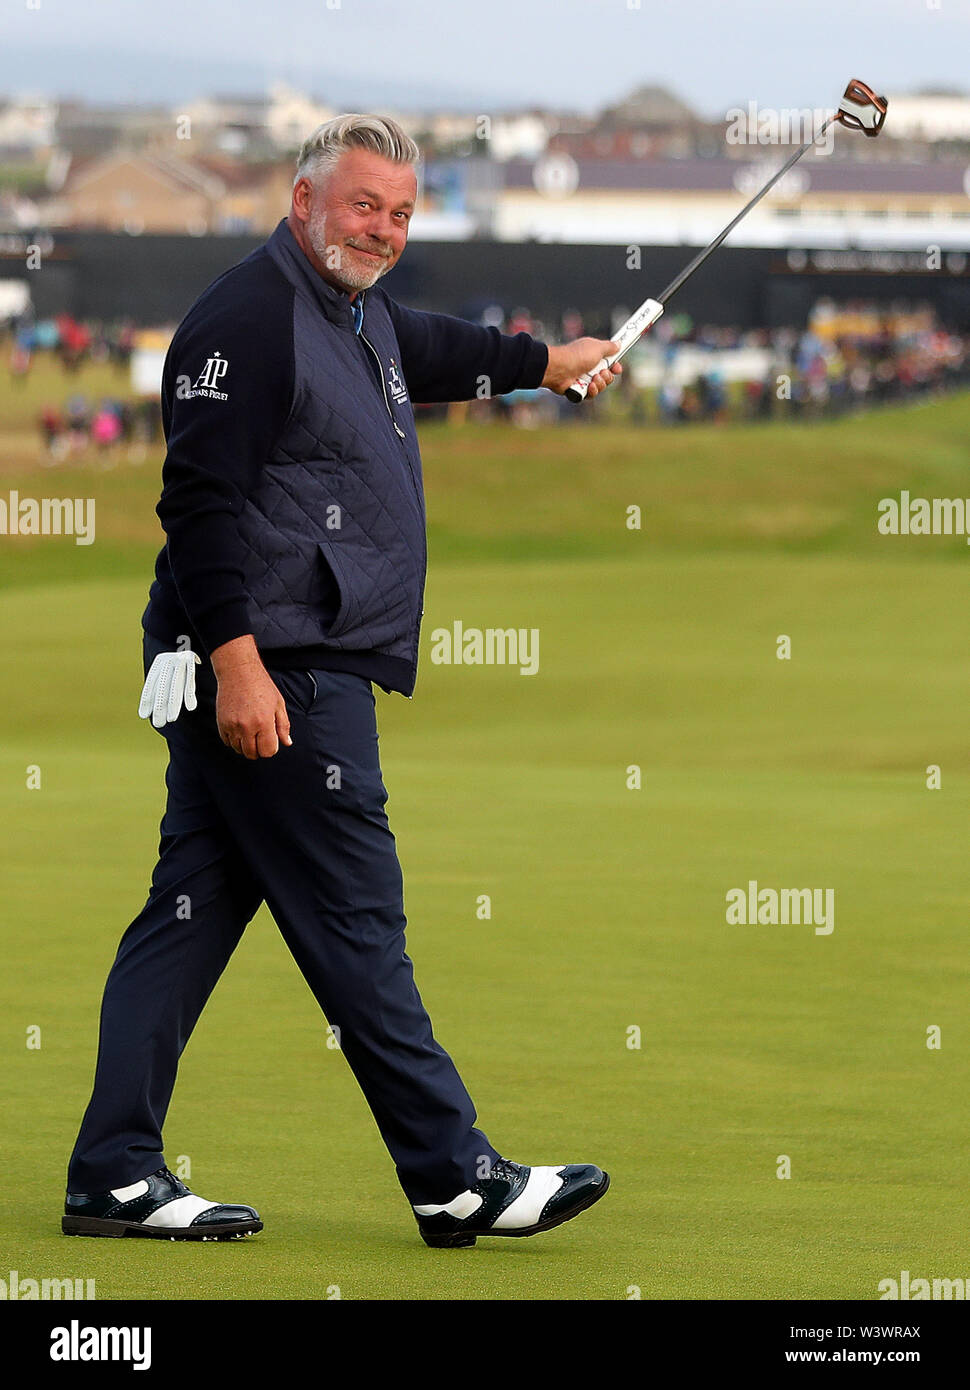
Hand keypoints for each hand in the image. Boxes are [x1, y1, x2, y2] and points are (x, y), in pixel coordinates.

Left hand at [138, 650, 200, 728]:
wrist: (195, 622)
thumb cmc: (185, 646)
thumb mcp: (173, 657)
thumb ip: (169, 672)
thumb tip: (164, 691)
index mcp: (160, 661)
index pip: (151, 683)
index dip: (147, 699)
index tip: (144, 714)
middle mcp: (168, 660)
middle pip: (162, 688)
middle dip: (160, 707)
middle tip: (159, 723)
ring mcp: (179, 659)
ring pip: (175, 686)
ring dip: (173, 704)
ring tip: (171, 719)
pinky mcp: (190, 659)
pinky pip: (190, 680)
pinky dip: (190, 694)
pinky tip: (190, 707)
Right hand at [210, 635, 291, 758]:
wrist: (239, 672)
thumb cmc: (261, 686)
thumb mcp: (278, 704)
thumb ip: (283, 726)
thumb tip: (287, 742)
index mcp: (264, 722)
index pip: (267, 751)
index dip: (271, 748)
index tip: (270, 740)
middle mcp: (247, 726)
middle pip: (252, 754)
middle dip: (258, 750)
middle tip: (260, 737)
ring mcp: (232, 726)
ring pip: (238, 749)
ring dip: (245, 745)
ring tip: (250, 731)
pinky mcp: (221, 723)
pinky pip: (227, 742)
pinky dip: (233, 740)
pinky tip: (239, 728)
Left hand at [541, 338, 622, 397]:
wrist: (560, 369)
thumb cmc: (578, 356)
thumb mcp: (598, 347)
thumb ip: (610, 346)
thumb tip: (618, 344)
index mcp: (593, 355)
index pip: (609, 363)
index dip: (615, 367)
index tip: (618, 369)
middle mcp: (588, 367)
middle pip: (606, 377)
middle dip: (607, 377)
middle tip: (601, 373)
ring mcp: (583, 379)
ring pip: (600, 387)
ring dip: (600, 384)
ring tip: (593, 380)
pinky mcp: (578, 390)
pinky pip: (591, 394)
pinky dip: (591, 391)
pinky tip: (588, 386)